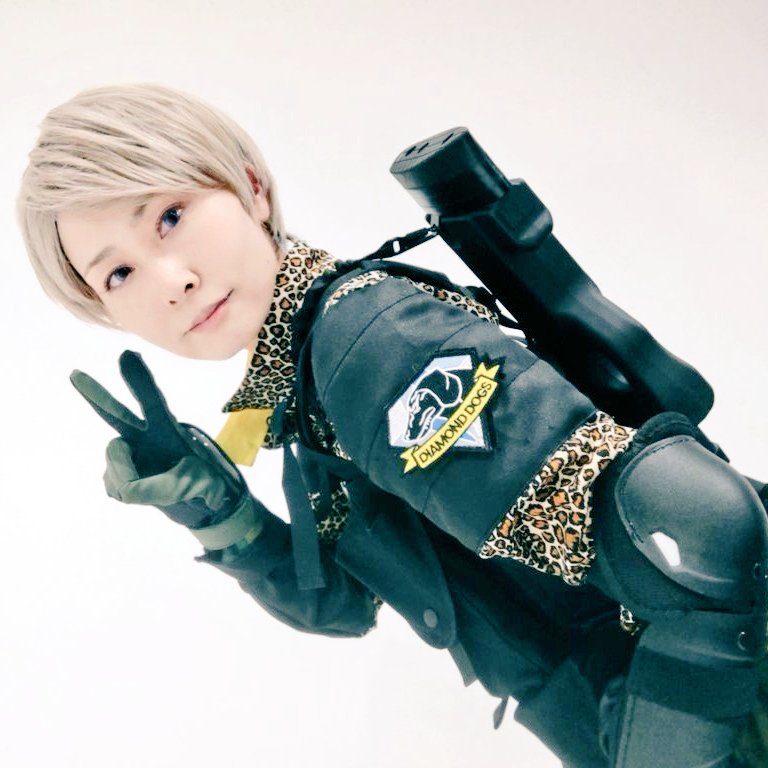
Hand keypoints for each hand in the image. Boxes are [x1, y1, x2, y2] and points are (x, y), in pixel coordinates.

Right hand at [71, 351, 258, 537]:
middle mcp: (146, 436)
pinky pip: (114, 485)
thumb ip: (157, 488)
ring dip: (132, 480)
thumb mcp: (192, 485)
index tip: (127, 355)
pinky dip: (128, 492)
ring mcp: (131, 452)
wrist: (201, 501)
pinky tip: (145, 490)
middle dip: (96, 395)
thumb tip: (125, 491)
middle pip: (117, 414)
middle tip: (75, 374)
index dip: (141, 381)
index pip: (153, 402)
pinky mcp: (122, 472)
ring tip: (158, 487)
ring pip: (116, 467)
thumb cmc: (204, 484)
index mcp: (168, 429)